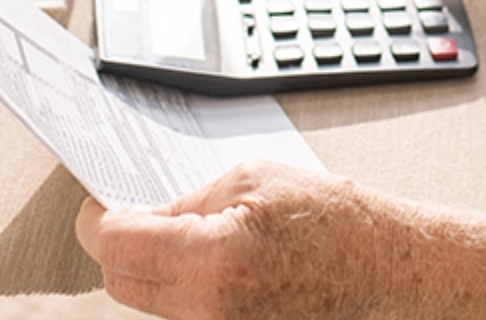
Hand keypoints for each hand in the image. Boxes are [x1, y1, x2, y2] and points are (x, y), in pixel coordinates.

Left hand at [75, 162, 405, 319]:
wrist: (387, 269)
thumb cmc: (335, 220)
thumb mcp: (253, 179)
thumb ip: (187, 200)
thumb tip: (141, 214)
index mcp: (213, 259)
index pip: (115, 244)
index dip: (98, 218)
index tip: (98, 202)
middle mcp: (211, 310)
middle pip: (121, 281)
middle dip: (116, 243)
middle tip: (130, 210)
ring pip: (148, 300)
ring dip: (148, 265)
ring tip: (179, 231)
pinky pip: (181, 313)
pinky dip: (178, 285)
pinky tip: (202, 257)